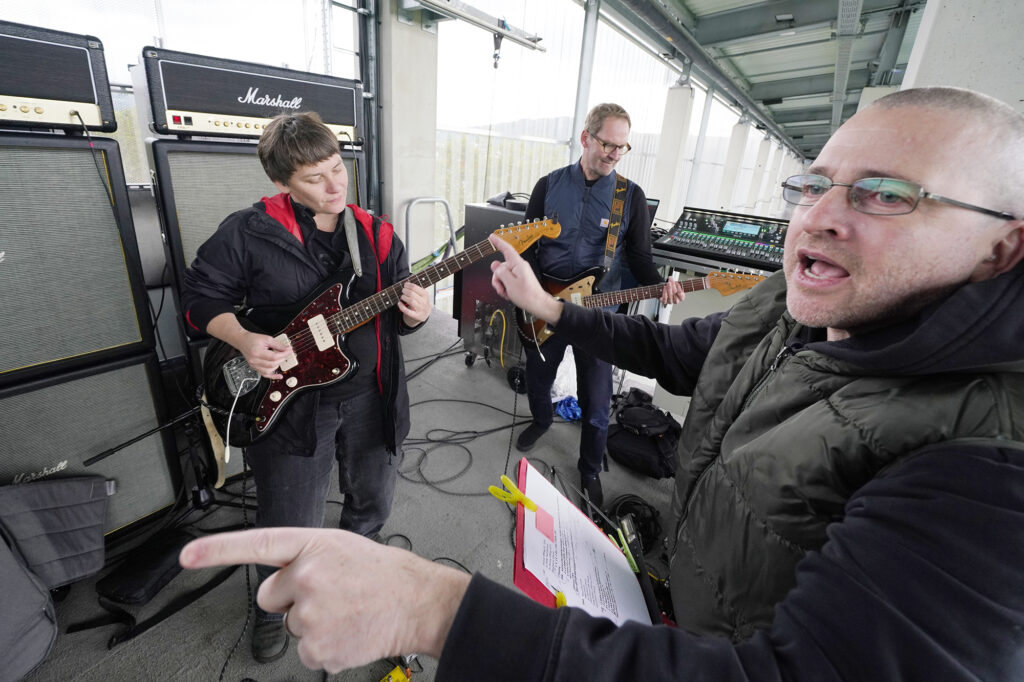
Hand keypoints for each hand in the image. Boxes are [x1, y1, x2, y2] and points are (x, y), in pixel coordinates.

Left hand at [179, 528, 470, 672]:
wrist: (419, 603)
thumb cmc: (384, 575)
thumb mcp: (342, 548)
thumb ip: (306, 559)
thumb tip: (282, 585)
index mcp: (313, 546)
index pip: (257, 544)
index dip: (217, 551)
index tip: (186, 556)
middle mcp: (306, 576)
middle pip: (271, 595)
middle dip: (292, 598)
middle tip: (331, 595)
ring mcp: (311, 614)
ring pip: (292, 624)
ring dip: (314, 622)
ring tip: (348, 611)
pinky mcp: (317, 648)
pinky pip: (305, 651)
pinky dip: (326, 646)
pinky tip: (350, 630)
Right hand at [238, 331, 292, 379]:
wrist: (242, 341)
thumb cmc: (253, 339)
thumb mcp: (267, 339)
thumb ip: (278, 345)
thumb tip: (287, 349)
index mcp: (257, 352)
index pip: (273, 357)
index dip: (284, 354)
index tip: (289, 351)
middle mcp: (254, 360)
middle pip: (272, 364)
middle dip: (282, 359)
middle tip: (286, 353)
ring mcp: (254, 365)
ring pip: (269, 370)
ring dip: (277, 365)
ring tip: (280, 358)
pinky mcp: (255, 368)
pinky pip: (265, 375)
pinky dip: (273, 376)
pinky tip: (279, 376)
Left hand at [398, 282, 430, 326]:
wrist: (425, 314)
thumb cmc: (422, 302)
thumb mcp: (422, 295)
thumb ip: (416, 289)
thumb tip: (406, 283)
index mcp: (425, 294)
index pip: (414, 287)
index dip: (408, 285)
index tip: (405, 285)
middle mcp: (423, 301)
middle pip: (411, 293)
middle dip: (405, 291)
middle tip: (403, 290)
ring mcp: (420, 309)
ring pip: (410, 301)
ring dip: (404, 297)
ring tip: (402, 296)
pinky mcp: (415, 315)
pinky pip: (407, 311)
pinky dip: (402, 307)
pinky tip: (399, 303)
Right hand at [488, 235, 562, 323]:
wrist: (538, 304)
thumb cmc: (528, 295)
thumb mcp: (510, 284)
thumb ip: (501, 272)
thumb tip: (495, 265)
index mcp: (518, 265)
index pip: (506, 249)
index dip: (498, 242)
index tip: (492, 237)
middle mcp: (519, 267)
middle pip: (501, 267)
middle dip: (498, 279)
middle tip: (501, 288)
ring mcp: (519, 273)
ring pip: (503, 275)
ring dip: (501, 285)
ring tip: (507, 293)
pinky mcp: (519, 279)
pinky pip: (507, 280)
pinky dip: (506, 287)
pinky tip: (509, 294)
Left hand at [660, 278, 684, 304]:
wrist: (666, 291)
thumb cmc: (672, 288)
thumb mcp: (675, 285)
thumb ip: (674, 282)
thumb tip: (671, 278)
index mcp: (681, 297)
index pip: (681, 295)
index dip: (679, 289)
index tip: (677, 283)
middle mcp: (676, 301)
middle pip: (675, 296)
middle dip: (672, 288)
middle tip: (670, 283)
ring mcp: (671, 302)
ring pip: (670, 298)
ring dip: (668, 290)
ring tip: (667, 285)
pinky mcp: (665, 302)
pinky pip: (664, 299)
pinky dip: (664, 293)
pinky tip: (664, 288)